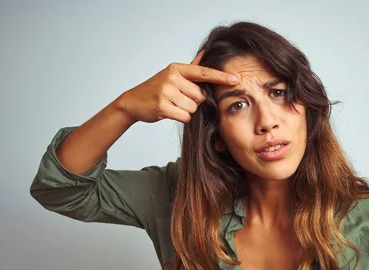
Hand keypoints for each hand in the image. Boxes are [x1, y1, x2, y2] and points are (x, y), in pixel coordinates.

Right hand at [118, 50, 237, 123]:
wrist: (133, 101)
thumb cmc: (156, 89)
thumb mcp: (172, 74)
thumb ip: (191, 67)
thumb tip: (206, 53)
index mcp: (177, 69)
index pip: (203, 72)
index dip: (221, 77)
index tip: (236, 79)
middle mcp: (172, 78)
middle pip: (200, 96)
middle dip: (193, 101)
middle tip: (178, 99)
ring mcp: (167, 92)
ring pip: (193, 108)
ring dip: (186, 110)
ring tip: (173, 105)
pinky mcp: (163, 106)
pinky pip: (185, 117)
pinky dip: (180, 117)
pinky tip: (170, 112)